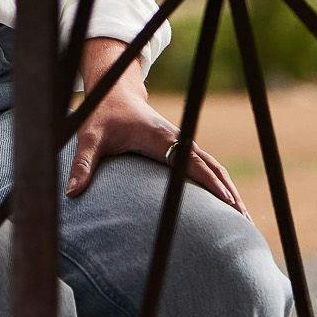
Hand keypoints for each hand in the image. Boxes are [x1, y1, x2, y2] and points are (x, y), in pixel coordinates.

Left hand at [70, 41, 242, 211]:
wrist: (115, 94)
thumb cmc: (102, 117)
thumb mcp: (89, 138)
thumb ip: (83, 164)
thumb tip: (71, 193)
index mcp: (160, 138)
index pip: (191, 162)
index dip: (210, 182)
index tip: (227, 201)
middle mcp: (178, 140)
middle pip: (212, 168)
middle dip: (230, 193)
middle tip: (244, 222)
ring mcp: (183, 144)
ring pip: (215, 168)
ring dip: (230, 191)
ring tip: (244, 220)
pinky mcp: (181, 149)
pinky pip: (207, 168)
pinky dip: (221, 185)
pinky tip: (229, 205)